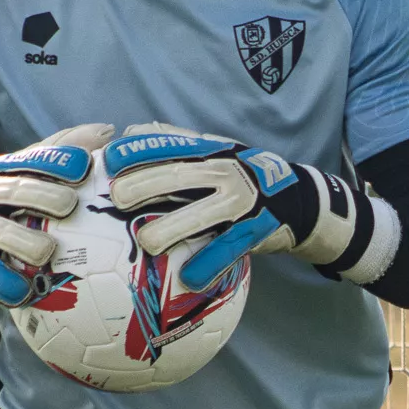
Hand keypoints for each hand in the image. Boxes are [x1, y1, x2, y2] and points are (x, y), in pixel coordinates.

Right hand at [0, 124, 114, 305]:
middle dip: (42, 197)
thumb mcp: (34, 169)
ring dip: (23, 241)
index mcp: (8, 169)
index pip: (33, 160)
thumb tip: (107, 131)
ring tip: (48, 250)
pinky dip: (6, 281)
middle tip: (69, 205)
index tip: (83, 167)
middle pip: (17, 192)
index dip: (57, 163)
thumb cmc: (15, 194)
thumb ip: (67, 152)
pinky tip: (24, 290)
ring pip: (0, 232)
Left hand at [101, 123, 378, 289]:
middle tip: (115, 200)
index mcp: (209, 151)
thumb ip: (177, 141)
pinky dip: (208, 264)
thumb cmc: (243, 176)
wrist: (298, 198)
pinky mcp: (255, 230)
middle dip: (141, 187)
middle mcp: (224, 172)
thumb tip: (132, 131)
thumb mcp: (216, 150)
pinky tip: (189, 277)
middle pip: (176, 178)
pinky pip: (227, 249)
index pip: (167, 145)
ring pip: (199, 215)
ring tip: (146, 242)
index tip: (110, 160)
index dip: (136, 152)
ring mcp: (240, 202)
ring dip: (169, 229)